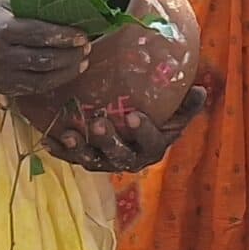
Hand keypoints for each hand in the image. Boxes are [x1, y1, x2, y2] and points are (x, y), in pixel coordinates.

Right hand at [0, 1, 88, 98]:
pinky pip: (33, 89)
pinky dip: (53, 81)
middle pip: (43, 60)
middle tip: (87, 48)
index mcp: (0, 30)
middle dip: (69, 55)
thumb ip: (33, 11)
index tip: (83, 35)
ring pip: (41, 79)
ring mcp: (0, 75)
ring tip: (82, 61)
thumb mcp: (7, 5)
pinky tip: (66, 72)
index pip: (38, 35)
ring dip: (66, 71)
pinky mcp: (2, 87)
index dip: (63, 37)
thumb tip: (70, 12)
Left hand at [50, 83, 208, 172]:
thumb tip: (200, 90)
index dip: (142, 132)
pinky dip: (60, 150)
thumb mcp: (175, 110)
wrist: (135, 125)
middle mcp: (130, 158)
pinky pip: (72, 157)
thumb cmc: (158, 115)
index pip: (150, 142)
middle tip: (98, 124)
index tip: (133, 116)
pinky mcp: (87, 157)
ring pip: (93, 159)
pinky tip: (48, 139)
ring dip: (80, 148)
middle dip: (108, 142)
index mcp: (153, 146)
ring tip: (69, 135)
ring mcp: (106, 160)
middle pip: (119, 155)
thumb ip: (187, 103)